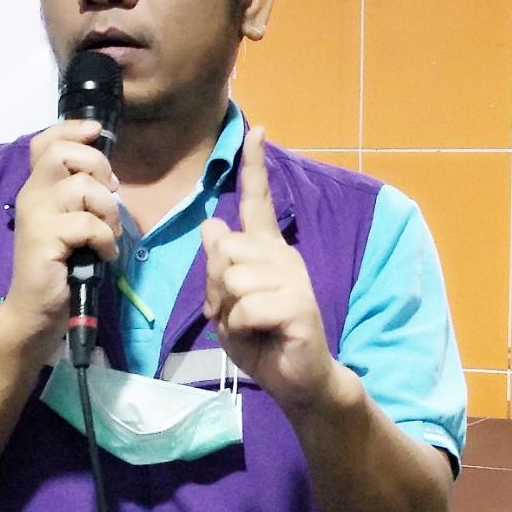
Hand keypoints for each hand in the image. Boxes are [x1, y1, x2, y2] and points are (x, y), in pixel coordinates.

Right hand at [0, 120, 121, 354]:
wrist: (35, 311)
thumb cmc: (60, 267)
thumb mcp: (71, 223)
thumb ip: (80, 196)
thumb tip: (109, 174)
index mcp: (37, 188)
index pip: (45, 141)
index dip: (72, 129)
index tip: (97, 133)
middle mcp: (31, 196)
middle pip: (63, 153)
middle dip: (97, 168)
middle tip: (108, 194)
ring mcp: (35, 217)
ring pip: (81, 187)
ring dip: (107, 211)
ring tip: (106, 234)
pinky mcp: (43, 240)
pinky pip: (87, 224)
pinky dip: (105, 238)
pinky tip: (103, 254)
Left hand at [201, 127, 345, 412]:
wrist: (297, 380)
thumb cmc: (262, 341)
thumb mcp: (226, 304)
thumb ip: (217, 268)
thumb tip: (212, 224)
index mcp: (267, 251)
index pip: (259, 202)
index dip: (255, 167)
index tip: (258, 131)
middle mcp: (283, 256)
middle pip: (225, 248)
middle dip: (215, 286)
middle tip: (234, 313)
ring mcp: (293, 278)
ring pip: (232, 277)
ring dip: (229, 310)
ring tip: (251, 325)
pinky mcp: (299, 304)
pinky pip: (247, 306)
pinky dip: (242, 327)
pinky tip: (262, 334)